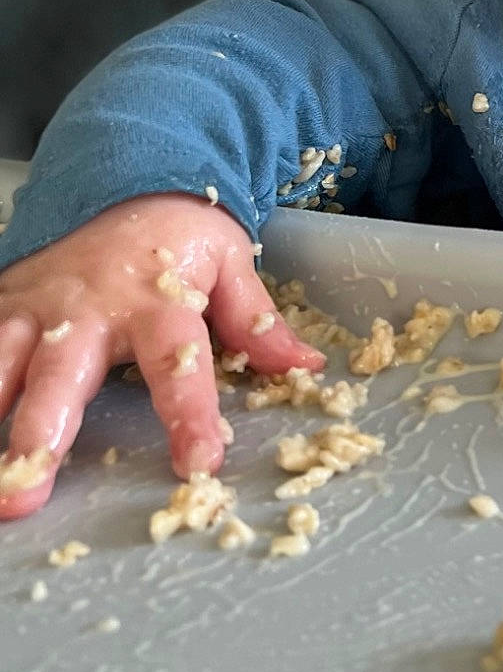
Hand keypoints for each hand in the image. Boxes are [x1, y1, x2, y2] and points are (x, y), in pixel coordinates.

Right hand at [0, 194, 323, 518]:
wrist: (126, 180)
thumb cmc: (181, 236)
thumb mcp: (230, 266)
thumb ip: (257, 323)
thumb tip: (304, 367)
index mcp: (156, 302)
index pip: (179, 366)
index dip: (190, 416)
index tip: (198, 465)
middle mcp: (88, 309)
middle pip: (62, 377)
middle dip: (41, 436)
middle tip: (25, 491)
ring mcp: (36, 308)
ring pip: (0, 367)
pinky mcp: (3, 304)